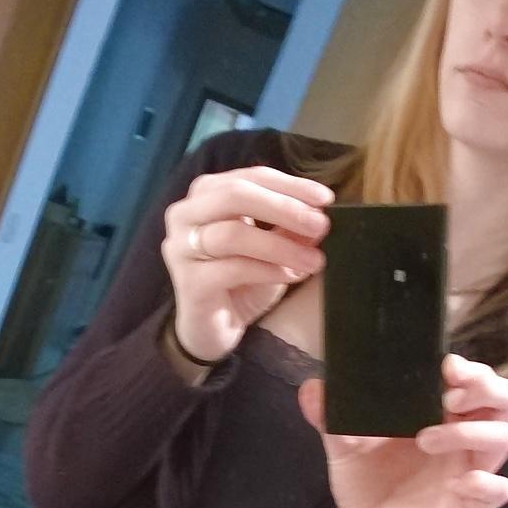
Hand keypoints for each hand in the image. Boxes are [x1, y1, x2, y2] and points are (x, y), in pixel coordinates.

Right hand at [162, 166, 332, 363]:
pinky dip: (267, 270)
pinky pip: (232, 269)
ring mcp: (182, 247)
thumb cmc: (240, 282)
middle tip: (320, 225)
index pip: (252, 177)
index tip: (326, 199)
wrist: (212, 329)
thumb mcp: (272, 249)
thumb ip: (289, 228)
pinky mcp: (188, 282)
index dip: (291, 186)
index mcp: (207, 194)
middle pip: (236, 195)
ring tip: (314, 260)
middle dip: (284, 208)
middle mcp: (186, 214)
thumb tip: (320, 214)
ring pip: (234, 234)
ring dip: (281, 246)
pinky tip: (291, 276)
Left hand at [298, 354, 507, 507]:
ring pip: (503, 437)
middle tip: (450, 396)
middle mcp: (465, 437)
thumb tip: (312, 387)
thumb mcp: (344, 445)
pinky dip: (486, 482)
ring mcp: (471, 469)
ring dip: (470, 432)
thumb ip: (331, 417)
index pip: (480, 380)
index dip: (472, 369)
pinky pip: (498, 489)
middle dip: (487, 388)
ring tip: (425, 438)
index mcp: (444, 414)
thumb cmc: (366, 480)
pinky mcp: (469, 504)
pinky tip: (459, 482)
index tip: (444, 366)